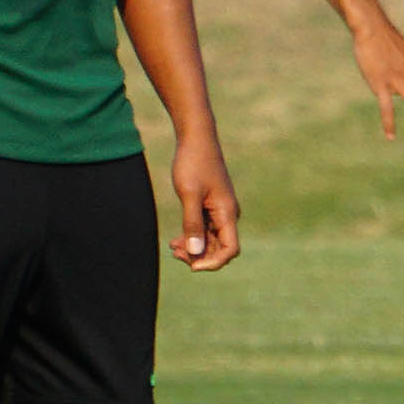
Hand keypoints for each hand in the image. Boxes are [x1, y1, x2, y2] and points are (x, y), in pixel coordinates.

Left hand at [169, 132, 240, 272]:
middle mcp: (228, 214)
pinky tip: (176, 240)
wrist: (196, 138)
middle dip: (199, 256)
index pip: (230, 249)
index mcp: (227, 212)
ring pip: (211, 240)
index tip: (192, 265)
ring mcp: (220, 211)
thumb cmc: (193, 163)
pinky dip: (193, 237)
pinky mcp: (211, 206)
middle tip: (175, 252)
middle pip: (220, 248)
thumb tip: (195, 252)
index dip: (213, 262)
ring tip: (173, 246)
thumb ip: (192, 224)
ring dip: (194, 248)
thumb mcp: (189, 194)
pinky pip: (206, 230)